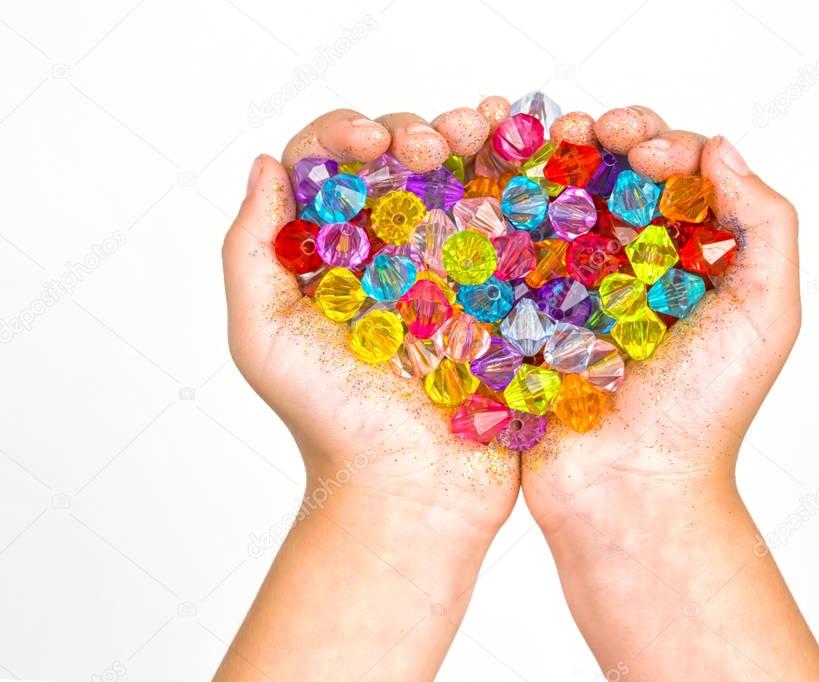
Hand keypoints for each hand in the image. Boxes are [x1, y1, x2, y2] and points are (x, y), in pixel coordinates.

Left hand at [217, 105, 516, 680]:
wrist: (411, 491)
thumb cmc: (330, 424)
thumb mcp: (262, 338)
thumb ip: (251, 251)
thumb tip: (268, 165)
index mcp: (330, 254)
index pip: (330, 167)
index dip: (347, 135)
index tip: (373, 142)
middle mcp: (390, 253)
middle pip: (402, 163)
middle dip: (418, 131)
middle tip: (436, 142)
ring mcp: (451, 272)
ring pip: (462, 183)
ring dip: (473, 141)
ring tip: (483, 129)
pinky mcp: (501, 296)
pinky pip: (513, 228)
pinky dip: (522, 182)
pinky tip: (530, 155)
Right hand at [519, 106, 818, 678]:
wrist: (629, 492)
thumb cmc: (706, 413)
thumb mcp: (767, 315)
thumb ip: (766, 224)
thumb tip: (719, 147)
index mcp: (696, 263)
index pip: (682, 177)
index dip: (665, 146)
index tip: (646, 154)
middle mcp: (637, 269)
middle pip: (617, 178)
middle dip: (604, 140)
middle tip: (588, 129)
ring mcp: (577, 290)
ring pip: (563, 202)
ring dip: (550, 163)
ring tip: (537, 140)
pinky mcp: (528, 314)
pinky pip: (516, 249)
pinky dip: (507, 208)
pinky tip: (498, 183)